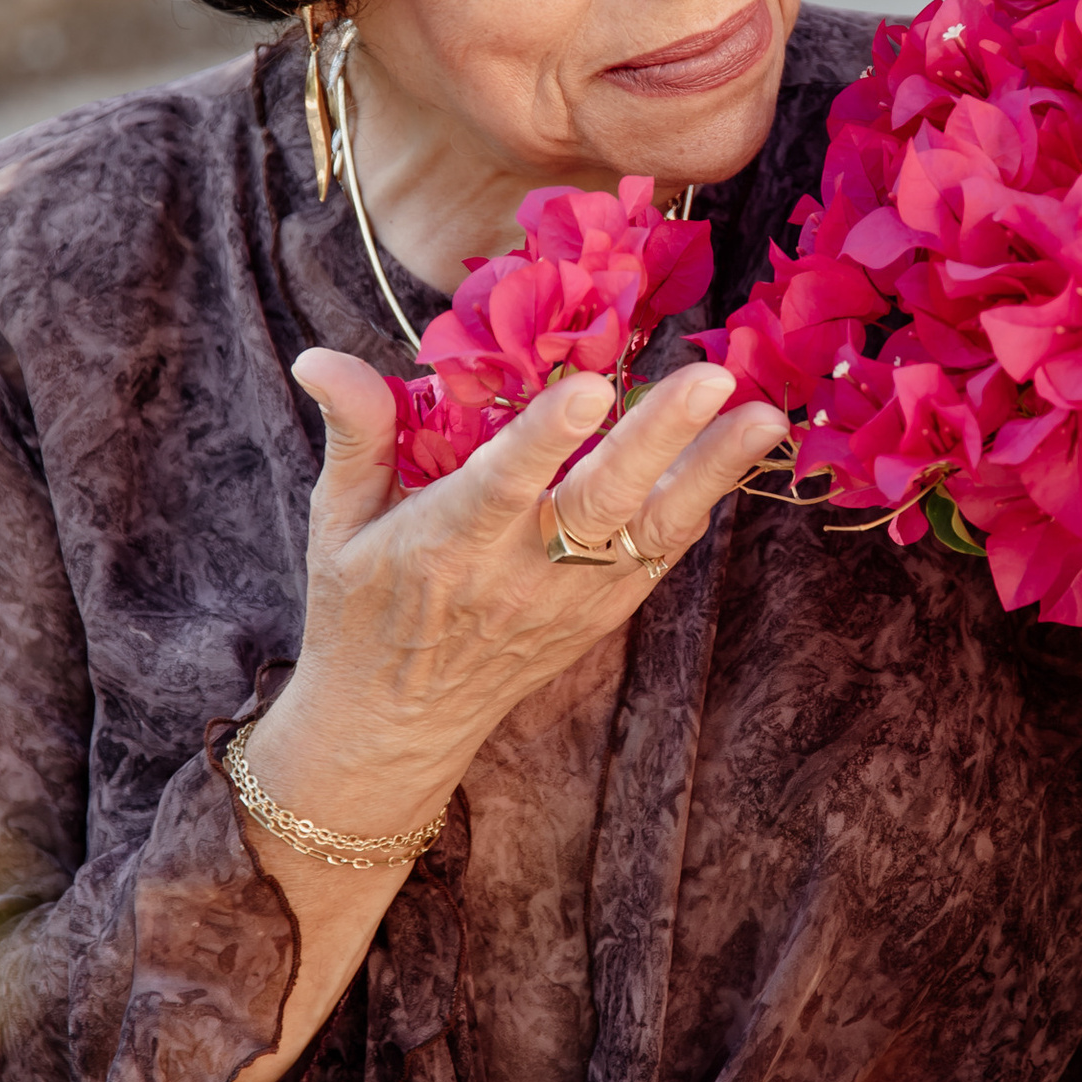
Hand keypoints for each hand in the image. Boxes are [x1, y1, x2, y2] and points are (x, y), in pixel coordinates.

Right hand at [249, 349, 789, 830]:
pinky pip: (660, 553)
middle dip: (658, 439)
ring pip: (649, 530)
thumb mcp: (337, 524)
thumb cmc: (359, 608)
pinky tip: (741, 450)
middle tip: (712, 379)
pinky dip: (701, 503)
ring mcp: (571, 600)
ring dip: (709, 473)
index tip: (589, 388)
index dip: (544, 438)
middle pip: (598, 502)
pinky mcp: (603, 614)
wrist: (395, 727)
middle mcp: (517, 577)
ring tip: (763, 417)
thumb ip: (355, 433)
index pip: (501, 487)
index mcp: (443, 547)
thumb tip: (318, 355)